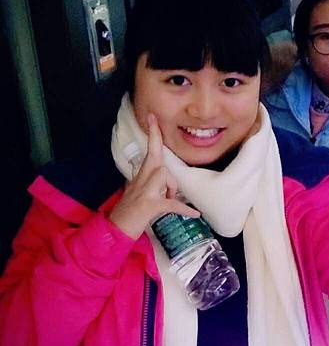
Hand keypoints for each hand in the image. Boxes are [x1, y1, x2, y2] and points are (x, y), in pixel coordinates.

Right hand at [109, 114, 199, 238]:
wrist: (116, 229)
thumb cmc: (130, 212)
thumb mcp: (139, 192)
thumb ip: (151, 181)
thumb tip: (167, 177)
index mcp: (141, 176)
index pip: (149, 152)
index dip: (152, 135)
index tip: (153, 117)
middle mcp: (141, 180)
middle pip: (156, 158)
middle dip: (156, 140)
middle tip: (154, 120)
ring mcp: (145, 192)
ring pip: (164, 176)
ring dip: (172, 189)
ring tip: (168, 201)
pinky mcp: (149, 206)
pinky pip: (171, 204)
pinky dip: (184, 210)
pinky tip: (195, 214)